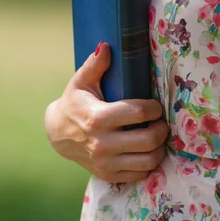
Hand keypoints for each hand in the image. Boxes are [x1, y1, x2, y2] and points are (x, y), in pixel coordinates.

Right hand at [45, 42, 168, 182]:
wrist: (58, 134)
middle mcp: (102, 144)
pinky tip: (146, 150)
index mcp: (98, 118)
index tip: (155, 105)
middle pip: (149, 139)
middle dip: (161, 128)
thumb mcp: (81, 81)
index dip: (154, 108)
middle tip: (160, 121)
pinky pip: (140, 174)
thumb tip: (107, 46)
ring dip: (159, 147)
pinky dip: (149, 162)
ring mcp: (106, 163)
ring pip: (148, 160)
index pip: (139, 113)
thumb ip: (95, 64)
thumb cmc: (74, 103)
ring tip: (157, 136)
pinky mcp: (108, 174)